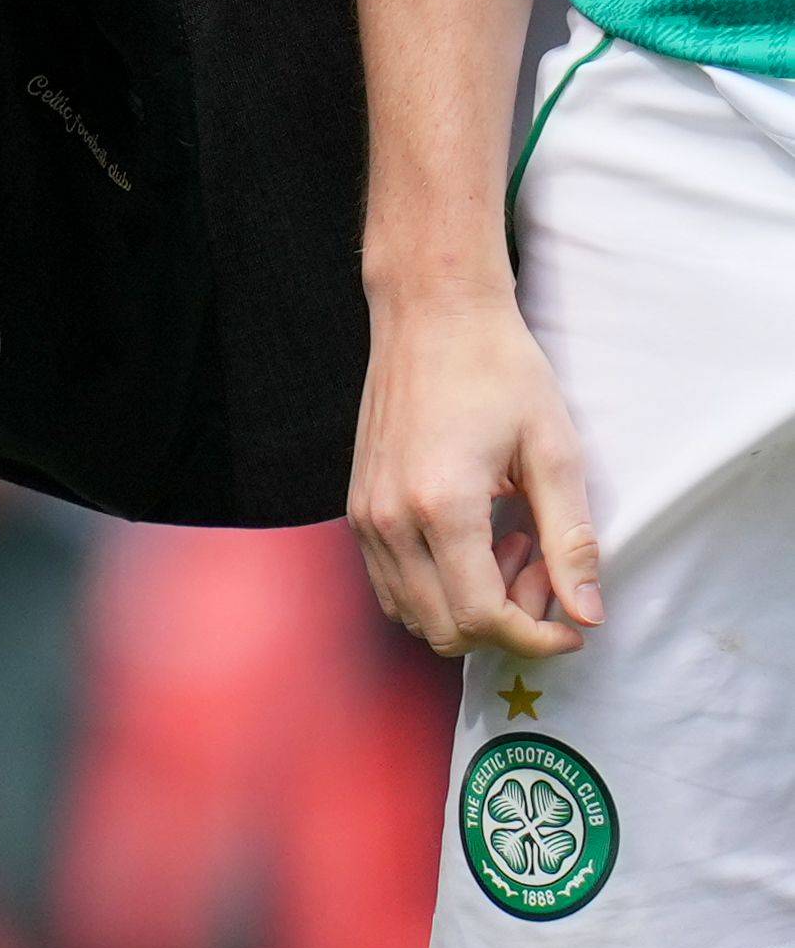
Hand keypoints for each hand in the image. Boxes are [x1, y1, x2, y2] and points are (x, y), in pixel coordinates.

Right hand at [351, 286, 600, 658]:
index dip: (536, 637)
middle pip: (444, 628)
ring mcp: (366, 511)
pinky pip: (391, 580)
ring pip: (412, 613)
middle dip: (506, 622)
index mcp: (442, 504)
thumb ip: (570, 539)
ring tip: (509, 549)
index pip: (483, 617)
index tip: (573, 624)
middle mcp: (391, 517)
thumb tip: (588, 615)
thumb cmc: (498, 368)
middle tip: (543, 570)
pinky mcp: (359, 502)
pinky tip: (474, 539)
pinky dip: (437, 585)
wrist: (432, 310)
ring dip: (469, 606)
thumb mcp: (553, 449)